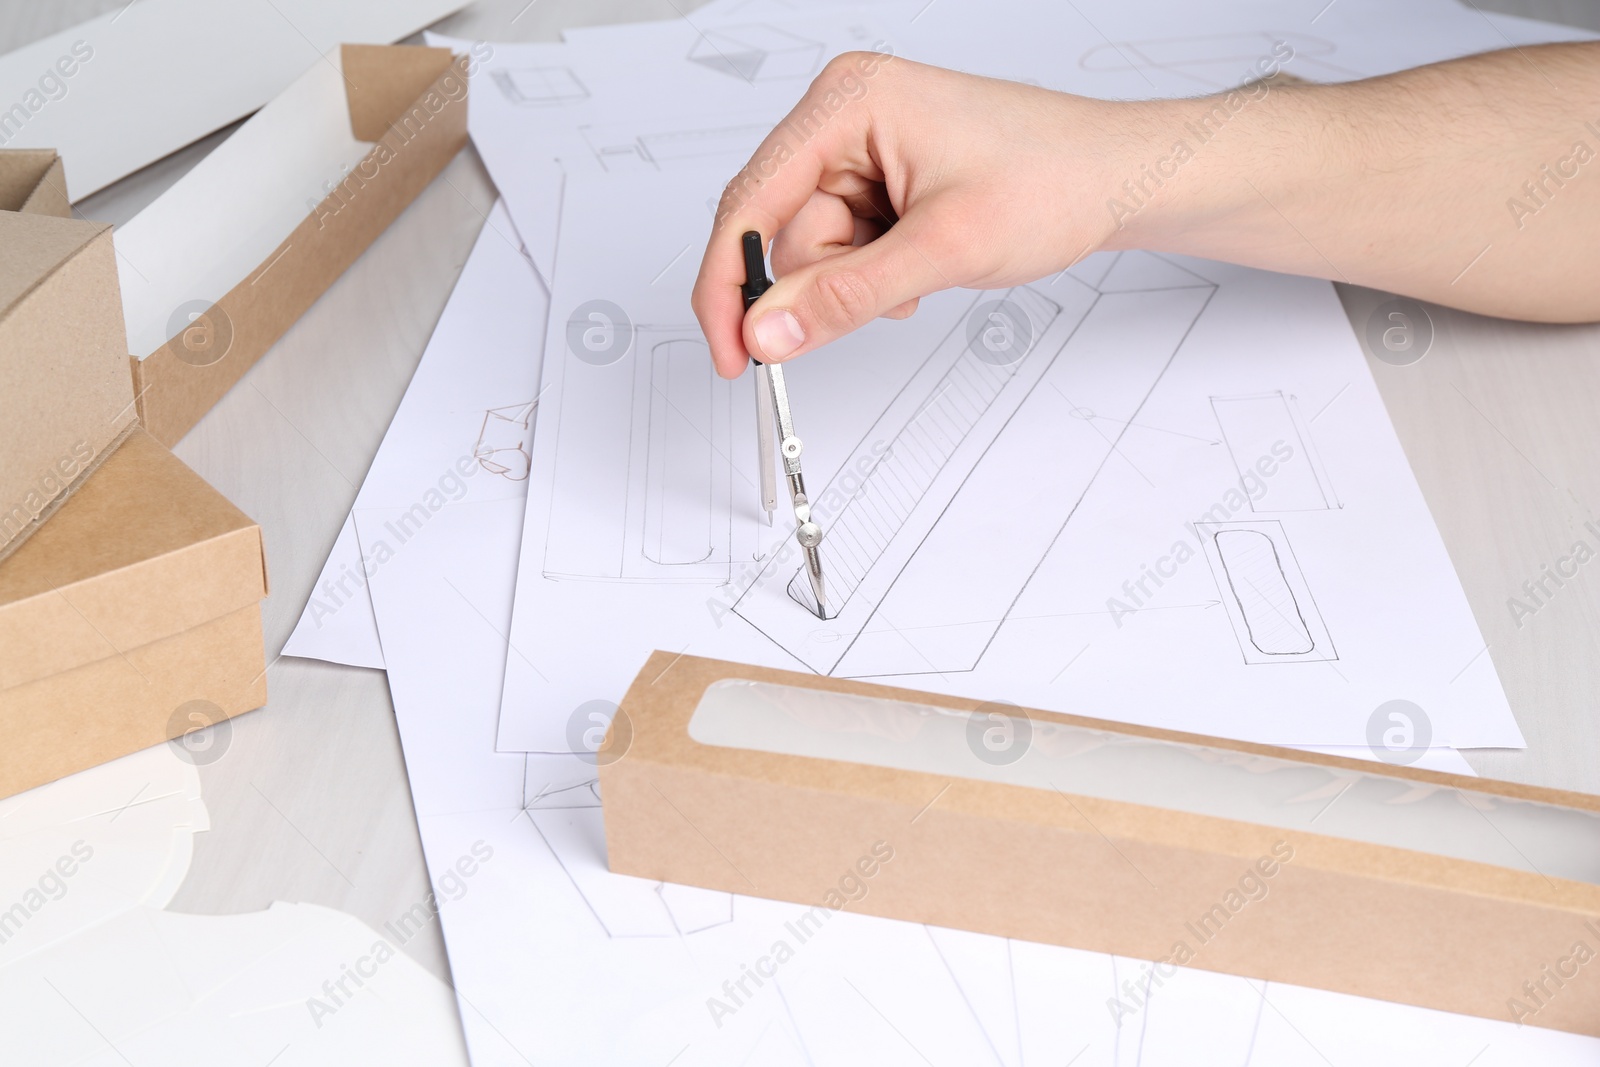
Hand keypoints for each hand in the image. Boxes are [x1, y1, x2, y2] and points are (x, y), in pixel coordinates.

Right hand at [691, 53, 1141, 378]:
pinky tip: (923, 261)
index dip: (730, 283)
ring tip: (925, 265)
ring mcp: (862, 147)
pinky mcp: (880, 178)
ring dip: (859, 279)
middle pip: (781, 230)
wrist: (1117, 180)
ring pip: (813, 249)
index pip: (749, 200)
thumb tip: (768, 328)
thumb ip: (845, 295)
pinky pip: (843, 247)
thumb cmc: (1053, 179)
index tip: (733, 350)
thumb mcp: (942, 249)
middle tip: (888, 294)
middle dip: (825, 279)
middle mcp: (845, 115)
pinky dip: (874, 273)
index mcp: (847, 102)